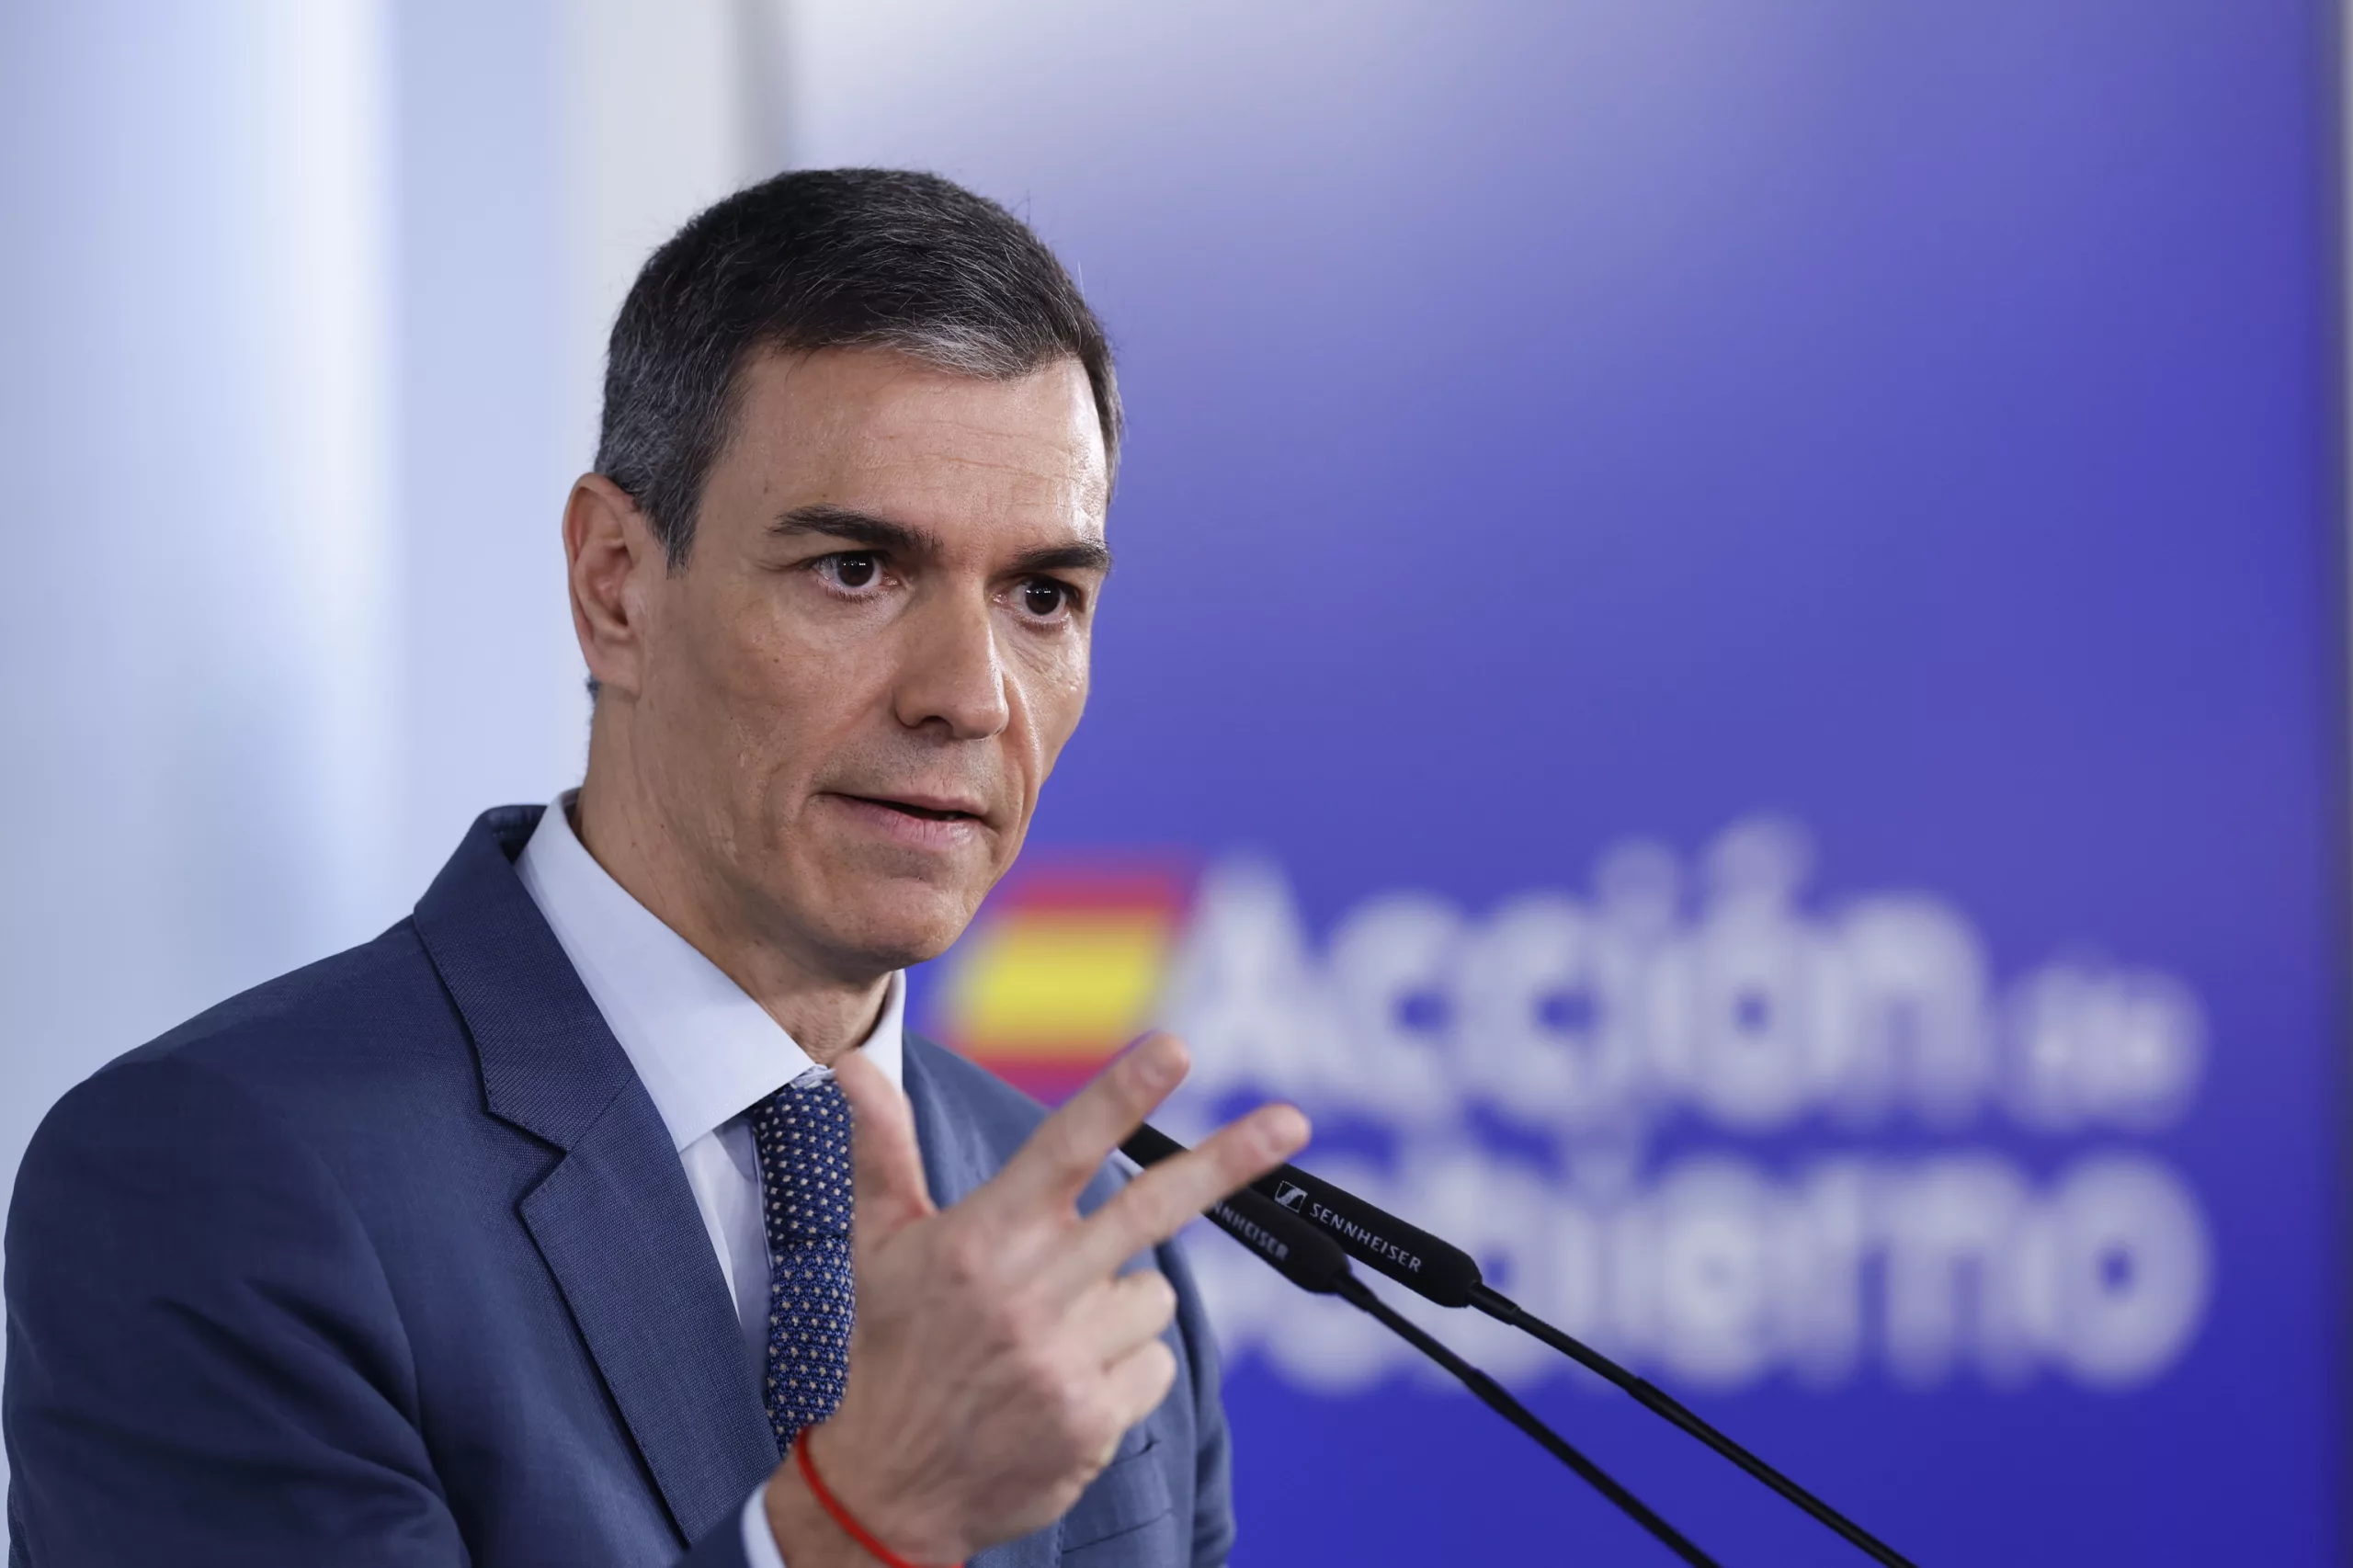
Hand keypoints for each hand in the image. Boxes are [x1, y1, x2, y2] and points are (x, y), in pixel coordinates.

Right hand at [761, 1033, 1307, 1565]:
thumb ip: (883, 1149)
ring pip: (1152, 1293)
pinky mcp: (1092, 1419)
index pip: (1062, 1146)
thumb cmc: (891, 1352)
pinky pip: (1155, 1362)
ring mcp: (1064, 1359)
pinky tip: (1067, 1383)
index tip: (1174, 1047)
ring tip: (1052, 1334)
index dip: (1121, 1094)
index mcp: (981, 1238)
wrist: (885, 1491)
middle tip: (1292, 1122)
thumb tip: (851, 1065)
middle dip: (1227, 1161)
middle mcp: (1027, 1292)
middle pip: (1149, 1208)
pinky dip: (1125, 1368)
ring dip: (1120, 1304)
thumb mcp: (878, 1247)